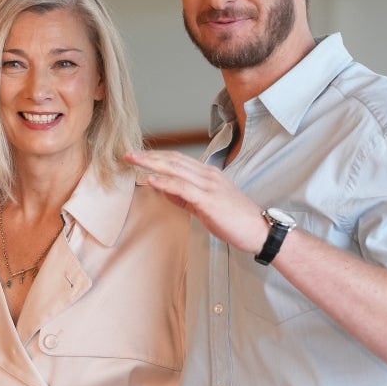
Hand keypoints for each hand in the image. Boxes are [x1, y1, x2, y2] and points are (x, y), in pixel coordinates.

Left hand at [124, 150, 266, 254]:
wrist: (259, 231)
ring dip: (152, 164)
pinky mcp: (208, 200)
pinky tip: (150, 180)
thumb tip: (166, 191)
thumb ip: (186, 197)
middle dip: (149, 156)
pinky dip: (165, 182)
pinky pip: (182, 187)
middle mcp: (208, 175)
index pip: (178, 160)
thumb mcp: (207, 206)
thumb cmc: (235, 220)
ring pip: (175, 169)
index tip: (139, 156)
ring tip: (133, 161)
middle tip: (128, 154)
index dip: (157, 156)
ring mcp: (209, 186)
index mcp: (209, 174)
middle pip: (173, 160)